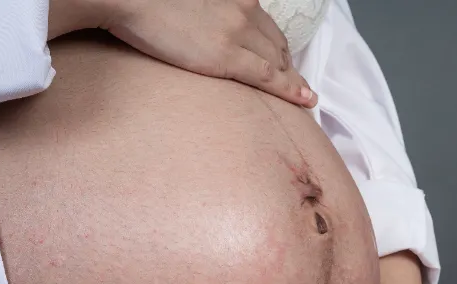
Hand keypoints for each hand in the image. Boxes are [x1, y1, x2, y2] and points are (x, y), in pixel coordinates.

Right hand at [48, 0, 316, 106]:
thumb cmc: (149, 0)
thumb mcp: (192, 2)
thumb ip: (208, 11)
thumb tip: (208, 27)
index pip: (266, 24)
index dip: (276, 45)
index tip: (283, 59)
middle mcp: (243, 10)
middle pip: (275, 43)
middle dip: (285, 63)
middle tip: (289, 80)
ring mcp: (238, 33)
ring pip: (277, 61)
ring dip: (289, 78)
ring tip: (300, 94)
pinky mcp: (229, 56)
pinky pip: (270, 77)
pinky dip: (293, 90)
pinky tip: (307, 99)